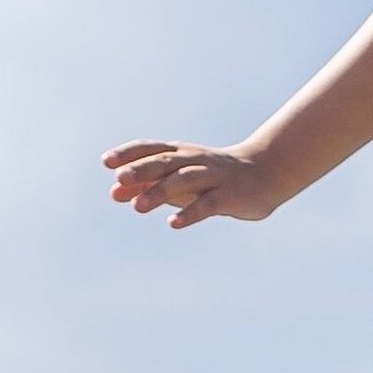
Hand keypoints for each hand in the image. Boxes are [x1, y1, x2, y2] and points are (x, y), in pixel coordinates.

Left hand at [100, 139, 279, 228]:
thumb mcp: (179, 181)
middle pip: (165, 162)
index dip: (130, 154)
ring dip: (161, 192)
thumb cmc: (214, 179)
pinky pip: (208, 204)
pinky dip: (190, 213)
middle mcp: (195, 161)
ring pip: (185, 181)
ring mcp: (213, 177)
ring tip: (138, 207)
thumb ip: (148, 185)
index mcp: (181, 154)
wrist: (266, 174)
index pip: (152, 149)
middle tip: (120, 179)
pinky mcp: (229, 195)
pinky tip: (173, 223)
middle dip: (142, 170)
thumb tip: (114, 193)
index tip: (106, 162)